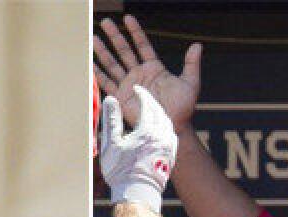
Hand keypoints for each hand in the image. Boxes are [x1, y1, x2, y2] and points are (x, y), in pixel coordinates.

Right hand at [94, 15, 200, 130]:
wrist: (172, 127)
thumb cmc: (183, 108)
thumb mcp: (190, 83)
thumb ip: (191, 64)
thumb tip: (197, 45)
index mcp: (154, 68)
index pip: (142, 45)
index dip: (135, 31)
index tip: (127, 18)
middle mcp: (139, 75)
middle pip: (124, 50)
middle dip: (115, 36)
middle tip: (105, 21)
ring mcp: (129, 85)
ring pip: (113, 64)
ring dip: (103, 51)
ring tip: (93, 37)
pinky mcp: (121, 98)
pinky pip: (107, 84)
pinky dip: (98, 74)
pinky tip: (90, 64)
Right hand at [99, 85, 176, 211]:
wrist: (138, 194)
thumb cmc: (121, 171)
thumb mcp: (112, 144)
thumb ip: (111, 119)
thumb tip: (110, 99)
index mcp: (147, 131)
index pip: (148, 104)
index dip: (142, 94)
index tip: (138, 89)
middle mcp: (162, 136)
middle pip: (160, 111)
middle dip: (152, 102)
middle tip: (145, 97)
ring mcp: (169, 146)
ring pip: (167, 123)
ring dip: (159, 113)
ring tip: (151, 111)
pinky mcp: (171, 156)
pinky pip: (171, 135)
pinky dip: (164, 127)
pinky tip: (159, 129)